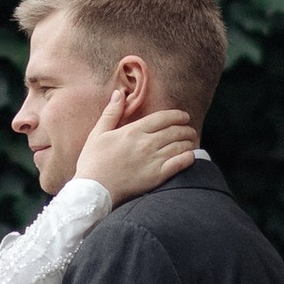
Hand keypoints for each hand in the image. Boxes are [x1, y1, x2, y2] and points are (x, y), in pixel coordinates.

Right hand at [72, 80, 197, 200]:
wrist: (93, 190)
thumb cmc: (93, 162)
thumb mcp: (97, 133)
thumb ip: (111, 112)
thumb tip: (119, 93)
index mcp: (133, 131)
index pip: (163, 118)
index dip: (177, 115)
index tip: (183, 116)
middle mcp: (146, 143)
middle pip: (174, 131)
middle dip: (186, 128)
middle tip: (190, 130)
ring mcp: (153, 160)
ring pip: (180, 146)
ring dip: (189, 141)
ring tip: (191, 141)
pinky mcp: (157, 176)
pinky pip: (180, 163)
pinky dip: (188, 157)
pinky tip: (190, 156)